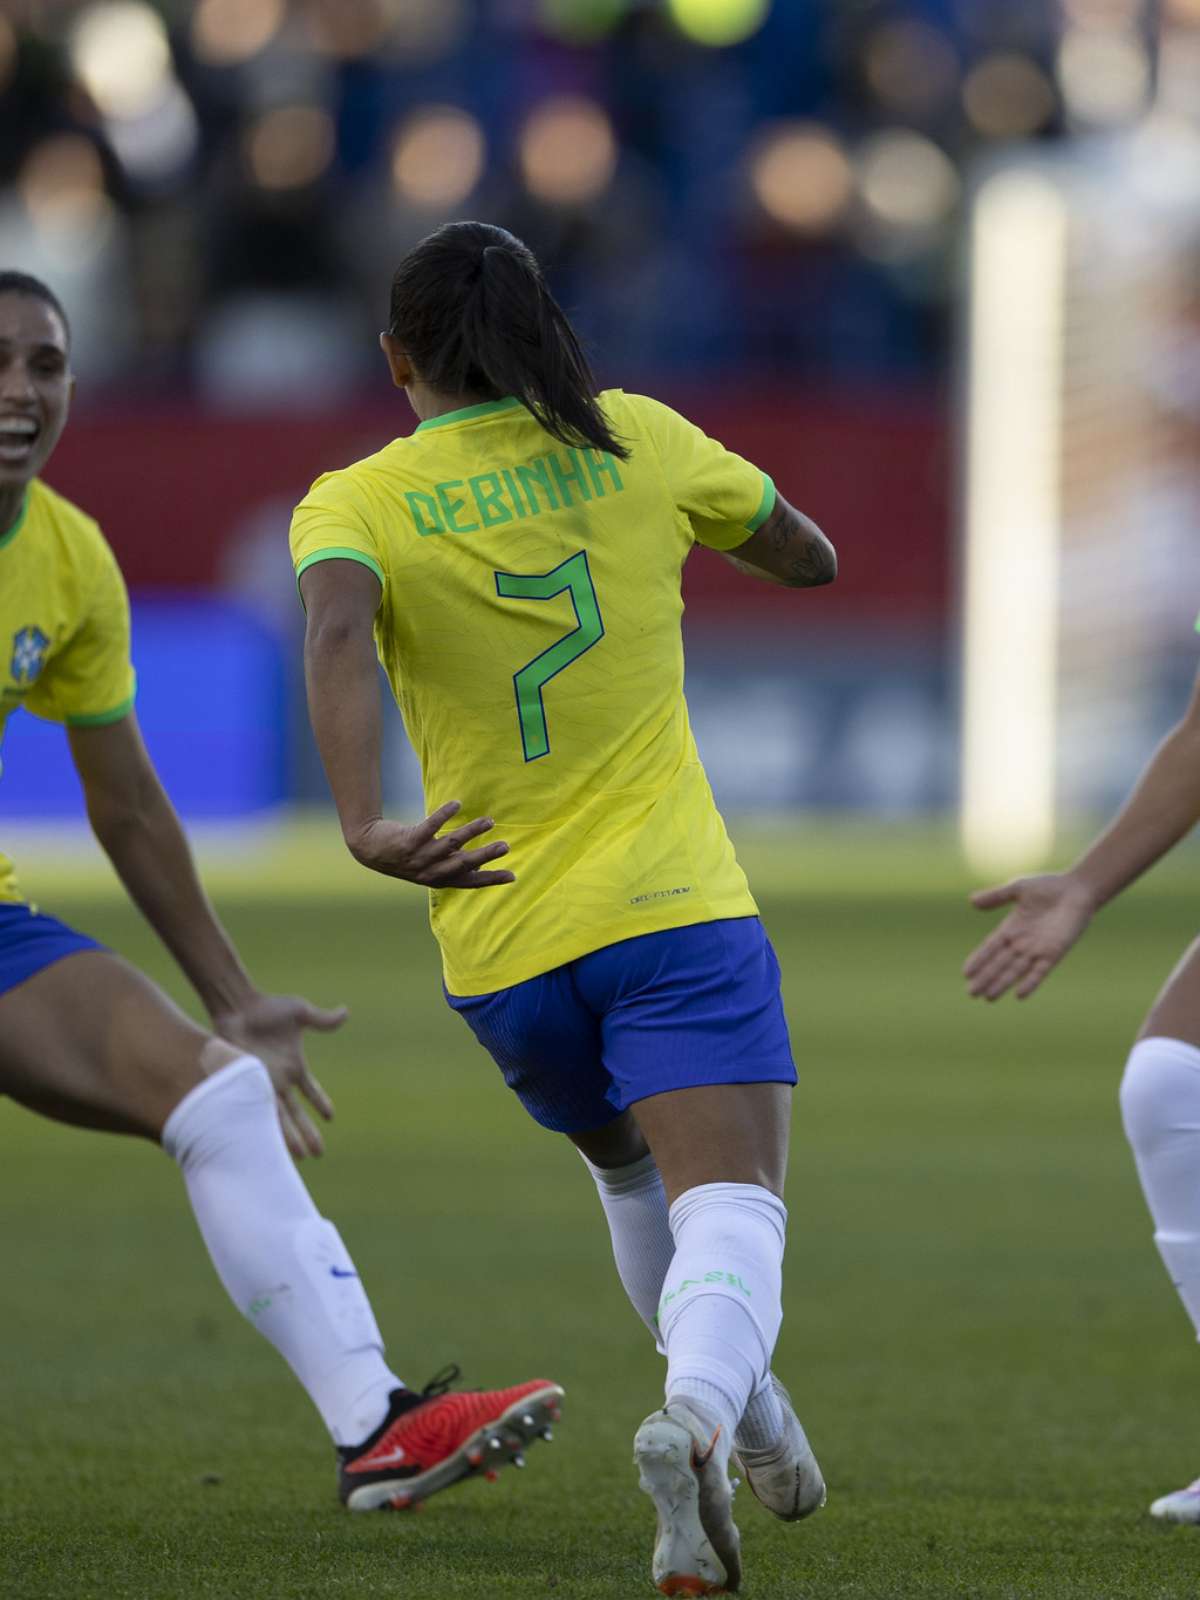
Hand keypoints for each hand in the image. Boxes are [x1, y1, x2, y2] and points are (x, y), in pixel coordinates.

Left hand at [212, 992, 346, 1158]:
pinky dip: (263, 1126)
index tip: (330, 1117)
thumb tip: (346, 1012)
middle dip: (308, 1134)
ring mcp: (262, 1084)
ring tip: (299, 1158)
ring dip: (289, 1138)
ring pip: (278, 1118)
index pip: (312, 1092)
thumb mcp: (301, 1013)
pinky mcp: (245, 1084)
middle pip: (297, 1114)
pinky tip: (268, 1143)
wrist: (238, 1007)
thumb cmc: (268, 1007)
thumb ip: (323, 1020)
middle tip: (318, 1154)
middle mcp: (279, 1080)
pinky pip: (256, 1110)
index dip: (321, 1104)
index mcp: (294, 1066)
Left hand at [347, 801, 515, 888]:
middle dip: (485, 856)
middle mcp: (430, 872)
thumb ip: (453, 864)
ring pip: (450, 844)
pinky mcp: (408, 841)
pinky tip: (457, 804)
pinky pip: (429, 826)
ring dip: (471, 832)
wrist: (370, 850)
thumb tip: (481, 863)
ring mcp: (419, 857)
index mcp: (439, 879)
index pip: (470, 882)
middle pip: (463, 864)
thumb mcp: (431, 866)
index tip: (512, 875)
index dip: (491, 879)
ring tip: (490, 820)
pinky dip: (444, 815)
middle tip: (506, 846)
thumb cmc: (407, 856)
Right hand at [963, 872, 1097, 1000]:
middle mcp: (1022, 943)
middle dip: (986, 978)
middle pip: (1000, 964)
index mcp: (1011, 928)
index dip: (978, 959)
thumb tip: (971, 901)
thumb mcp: (1018, 888)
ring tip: (987, 998)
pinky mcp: (1054, 953)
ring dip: (1002, 984)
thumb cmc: (1049, 887)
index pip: (990, 947)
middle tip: (971, 993)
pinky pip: (1040, 971)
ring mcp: (1038, 950)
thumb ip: (996, 896)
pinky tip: (1019, 995)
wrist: (1078, 890)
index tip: (965, 973)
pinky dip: (1030, 983)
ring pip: (1016, 971)